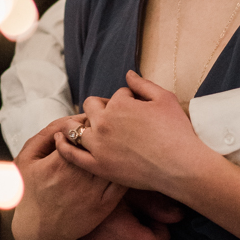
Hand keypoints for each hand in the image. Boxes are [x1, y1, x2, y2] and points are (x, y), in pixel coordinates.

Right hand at [12, 114, 125, 239]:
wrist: (41, 232)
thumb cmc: (31, 193)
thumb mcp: (25, 161)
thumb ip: (42, 137)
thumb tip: (65, 124)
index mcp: (59, 162)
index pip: (81, 131)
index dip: (88, 122)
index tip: (89, 121)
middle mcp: (79, 175)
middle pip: (101, 144)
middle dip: (106, 132)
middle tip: (106, 127)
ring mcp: (94, 191)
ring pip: (114, 160)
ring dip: (118, 148)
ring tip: (116, 142)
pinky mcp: (106, 204)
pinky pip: (122, 181)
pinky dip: (125, 168)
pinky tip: (122, 162)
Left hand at [55, 70, 212, 195]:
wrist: (180, 166)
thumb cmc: (177, 131)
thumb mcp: (165, 99)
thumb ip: (143, 85)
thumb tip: (128, 74)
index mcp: (119, 104)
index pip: (117, 95)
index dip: (128, 101)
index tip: (138, 111)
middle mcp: (104, 122)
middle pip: (91, 106)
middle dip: (100, 108)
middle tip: (114, 118)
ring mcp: (98, 146)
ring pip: (75, 128)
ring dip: (78, 123)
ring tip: (83, 126)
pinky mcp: (98, 166)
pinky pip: (71, 154)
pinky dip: (62, 145)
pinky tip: (58, 139)